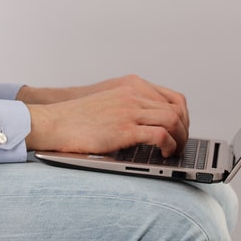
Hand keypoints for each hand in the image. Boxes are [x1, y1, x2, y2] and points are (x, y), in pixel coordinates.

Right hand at [21, 75, 189, 156]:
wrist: (55, 122)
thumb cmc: (78, 118)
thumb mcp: (108, 102)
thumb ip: (129, 106)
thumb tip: (151, 125)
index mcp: (131, 86)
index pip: (173, 98)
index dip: (183, 117)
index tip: (182, 131)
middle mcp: (133, 94)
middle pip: (177, 109)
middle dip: (184, 130)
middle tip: (181, 145)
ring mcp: (129, 110)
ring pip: (173, 120)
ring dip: (180, 139)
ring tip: (174, 151)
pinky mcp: (125, 129)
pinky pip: (160, 135)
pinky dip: (168, 145)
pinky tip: (163, 154)